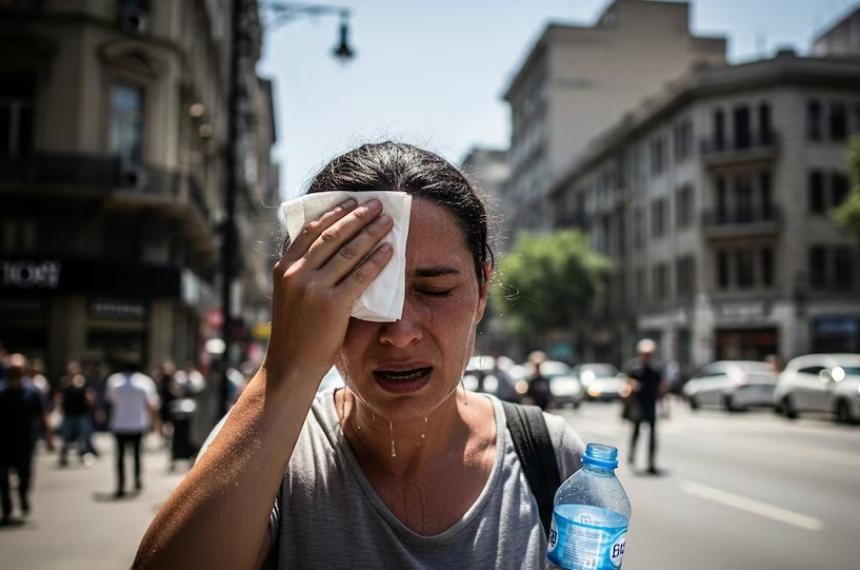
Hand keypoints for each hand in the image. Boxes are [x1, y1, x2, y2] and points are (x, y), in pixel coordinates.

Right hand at [264, 198, 393, 384]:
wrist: (291, 365)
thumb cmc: (296, 331)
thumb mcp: (290, 295)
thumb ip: (304, 271)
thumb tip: (330, 248)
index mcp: (284, 267)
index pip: (311, 230)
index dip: (335, 212)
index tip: (352, 201)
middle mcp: (296, 273)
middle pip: (333, 235)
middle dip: (358, 216)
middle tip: (378, 205)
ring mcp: (313, 288)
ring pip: (348, 251)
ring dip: (371, 233)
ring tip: (388, 222)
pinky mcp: (332, 305)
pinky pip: (360, 276)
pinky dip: (377, 260)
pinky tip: (390, 251)